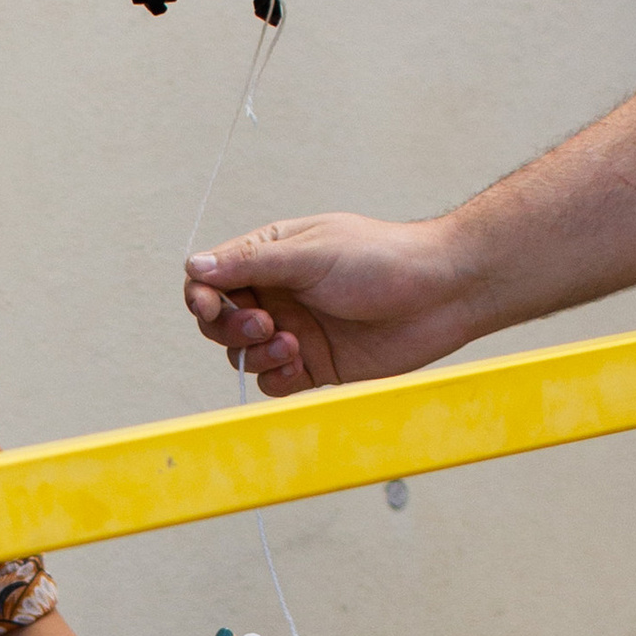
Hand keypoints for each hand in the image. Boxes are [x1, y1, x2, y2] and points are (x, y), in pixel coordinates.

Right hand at [185, 213, 475, 396]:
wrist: (441, 294)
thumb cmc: (381, 259)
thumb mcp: (310, 253)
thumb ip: (250, 263)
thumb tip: (194, 266)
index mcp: (270, 256)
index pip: (211, 278)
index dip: (202, 294)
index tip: (209, 306)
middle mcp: (277, 294)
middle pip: (219, 321)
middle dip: (230, 327)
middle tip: (264, 324)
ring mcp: (294, 330)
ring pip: (243, 355)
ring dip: (256, 354)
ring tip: (291, 344)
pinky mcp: (315, 365)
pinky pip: (273, 382)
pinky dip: (276, 377)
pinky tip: (300, 364)